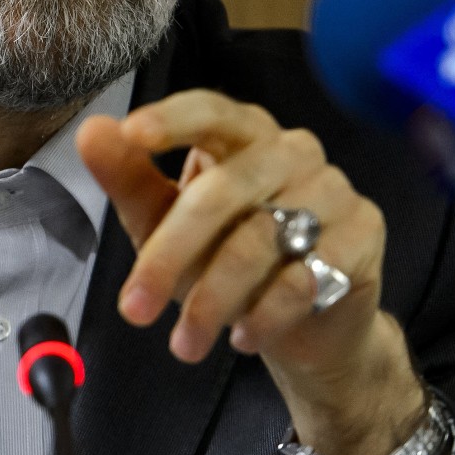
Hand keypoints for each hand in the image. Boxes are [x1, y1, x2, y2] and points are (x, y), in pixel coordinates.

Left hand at [77, 90, 426, 454]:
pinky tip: (242, 338)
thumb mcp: (163, 222)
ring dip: (214, 300)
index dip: (172, 120)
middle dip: (172, 254)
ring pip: (261, 240)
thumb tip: (91, 130)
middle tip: (135, 309)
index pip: (209, 111)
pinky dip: (264, 315)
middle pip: (224, 191)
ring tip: (185, 343)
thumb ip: (129, 178)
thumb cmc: (224, 258)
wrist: (304, 325)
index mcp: (241, 134)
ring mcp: (333, 189)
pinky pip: (305, 276)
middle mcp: (290, 151)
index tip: (131, 134)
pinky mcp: (363, 235)